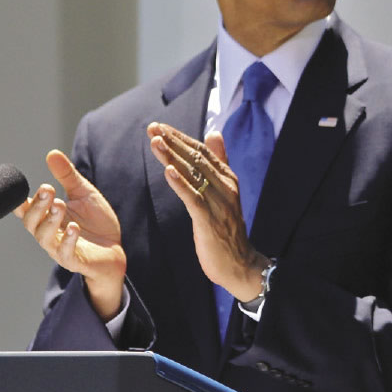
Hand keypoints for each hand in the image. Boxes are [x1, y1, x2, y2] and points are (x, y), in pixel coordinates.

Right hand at [15, 149, 127, 317]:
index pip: (27, 209)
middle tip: (48, 189)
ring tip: (60, 205)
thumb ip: (67, 176)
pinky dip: (68, 240)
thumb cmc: (96, 223)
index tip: (27, 187)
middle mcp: (49, 233)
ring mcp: (59, 248)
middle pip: (31, 222)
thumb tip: (52, 153)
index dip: (21, 200)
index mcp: (47, 217)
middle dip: (37, 205)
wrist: (115, 249)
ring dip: (50, 220)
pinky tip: (74, 227)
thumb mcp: (83, 193)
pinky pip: (65, 253)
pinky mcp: (74, 260)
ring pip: (44, 238)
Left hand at [148, 123, 267, 299]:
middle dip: (173, 142)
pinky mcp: (210, 221)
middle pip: (196, 158)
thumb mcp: (224, 191)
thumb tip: (213, 133)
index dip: (180, 137)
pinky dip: (180, 184)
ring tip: (155, 142)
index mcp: (227, 178)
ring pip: (193, 175)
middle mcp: (225, 187)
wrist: (239, 265)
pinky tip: (168, 172)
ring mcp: (218, 204)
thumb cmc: (227, 229)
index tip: (160, 126)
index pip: (202, 151)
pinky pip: (193, 199)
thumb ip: (219, 162)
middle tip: (152, 128)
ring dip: (172, 157)